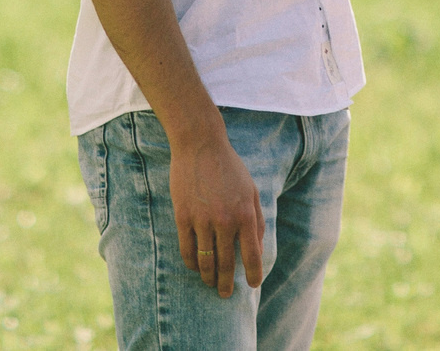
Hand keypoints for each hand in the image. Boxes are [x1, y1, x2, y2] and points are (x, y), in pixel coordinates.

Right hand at [172, 131, 264, 297]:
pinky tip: (195, 267)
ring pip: (205, 261)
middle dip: (227, 283)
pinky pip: (187, 250)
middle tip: (225, 294)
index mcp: (245, 214)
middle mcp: (225, 221)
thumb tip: (257, 247)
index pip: (252, 255)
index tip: (253, 285)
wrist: (200, 146)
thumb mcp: (252, 190)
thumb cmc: (230, 168)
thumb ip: (256, 219)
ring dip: (208, 277)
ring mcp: (202, 220)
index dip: (254, 274)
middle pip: (226, 263)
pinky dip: (191, 263)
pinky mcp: (183, 217)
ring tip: (210, 283)